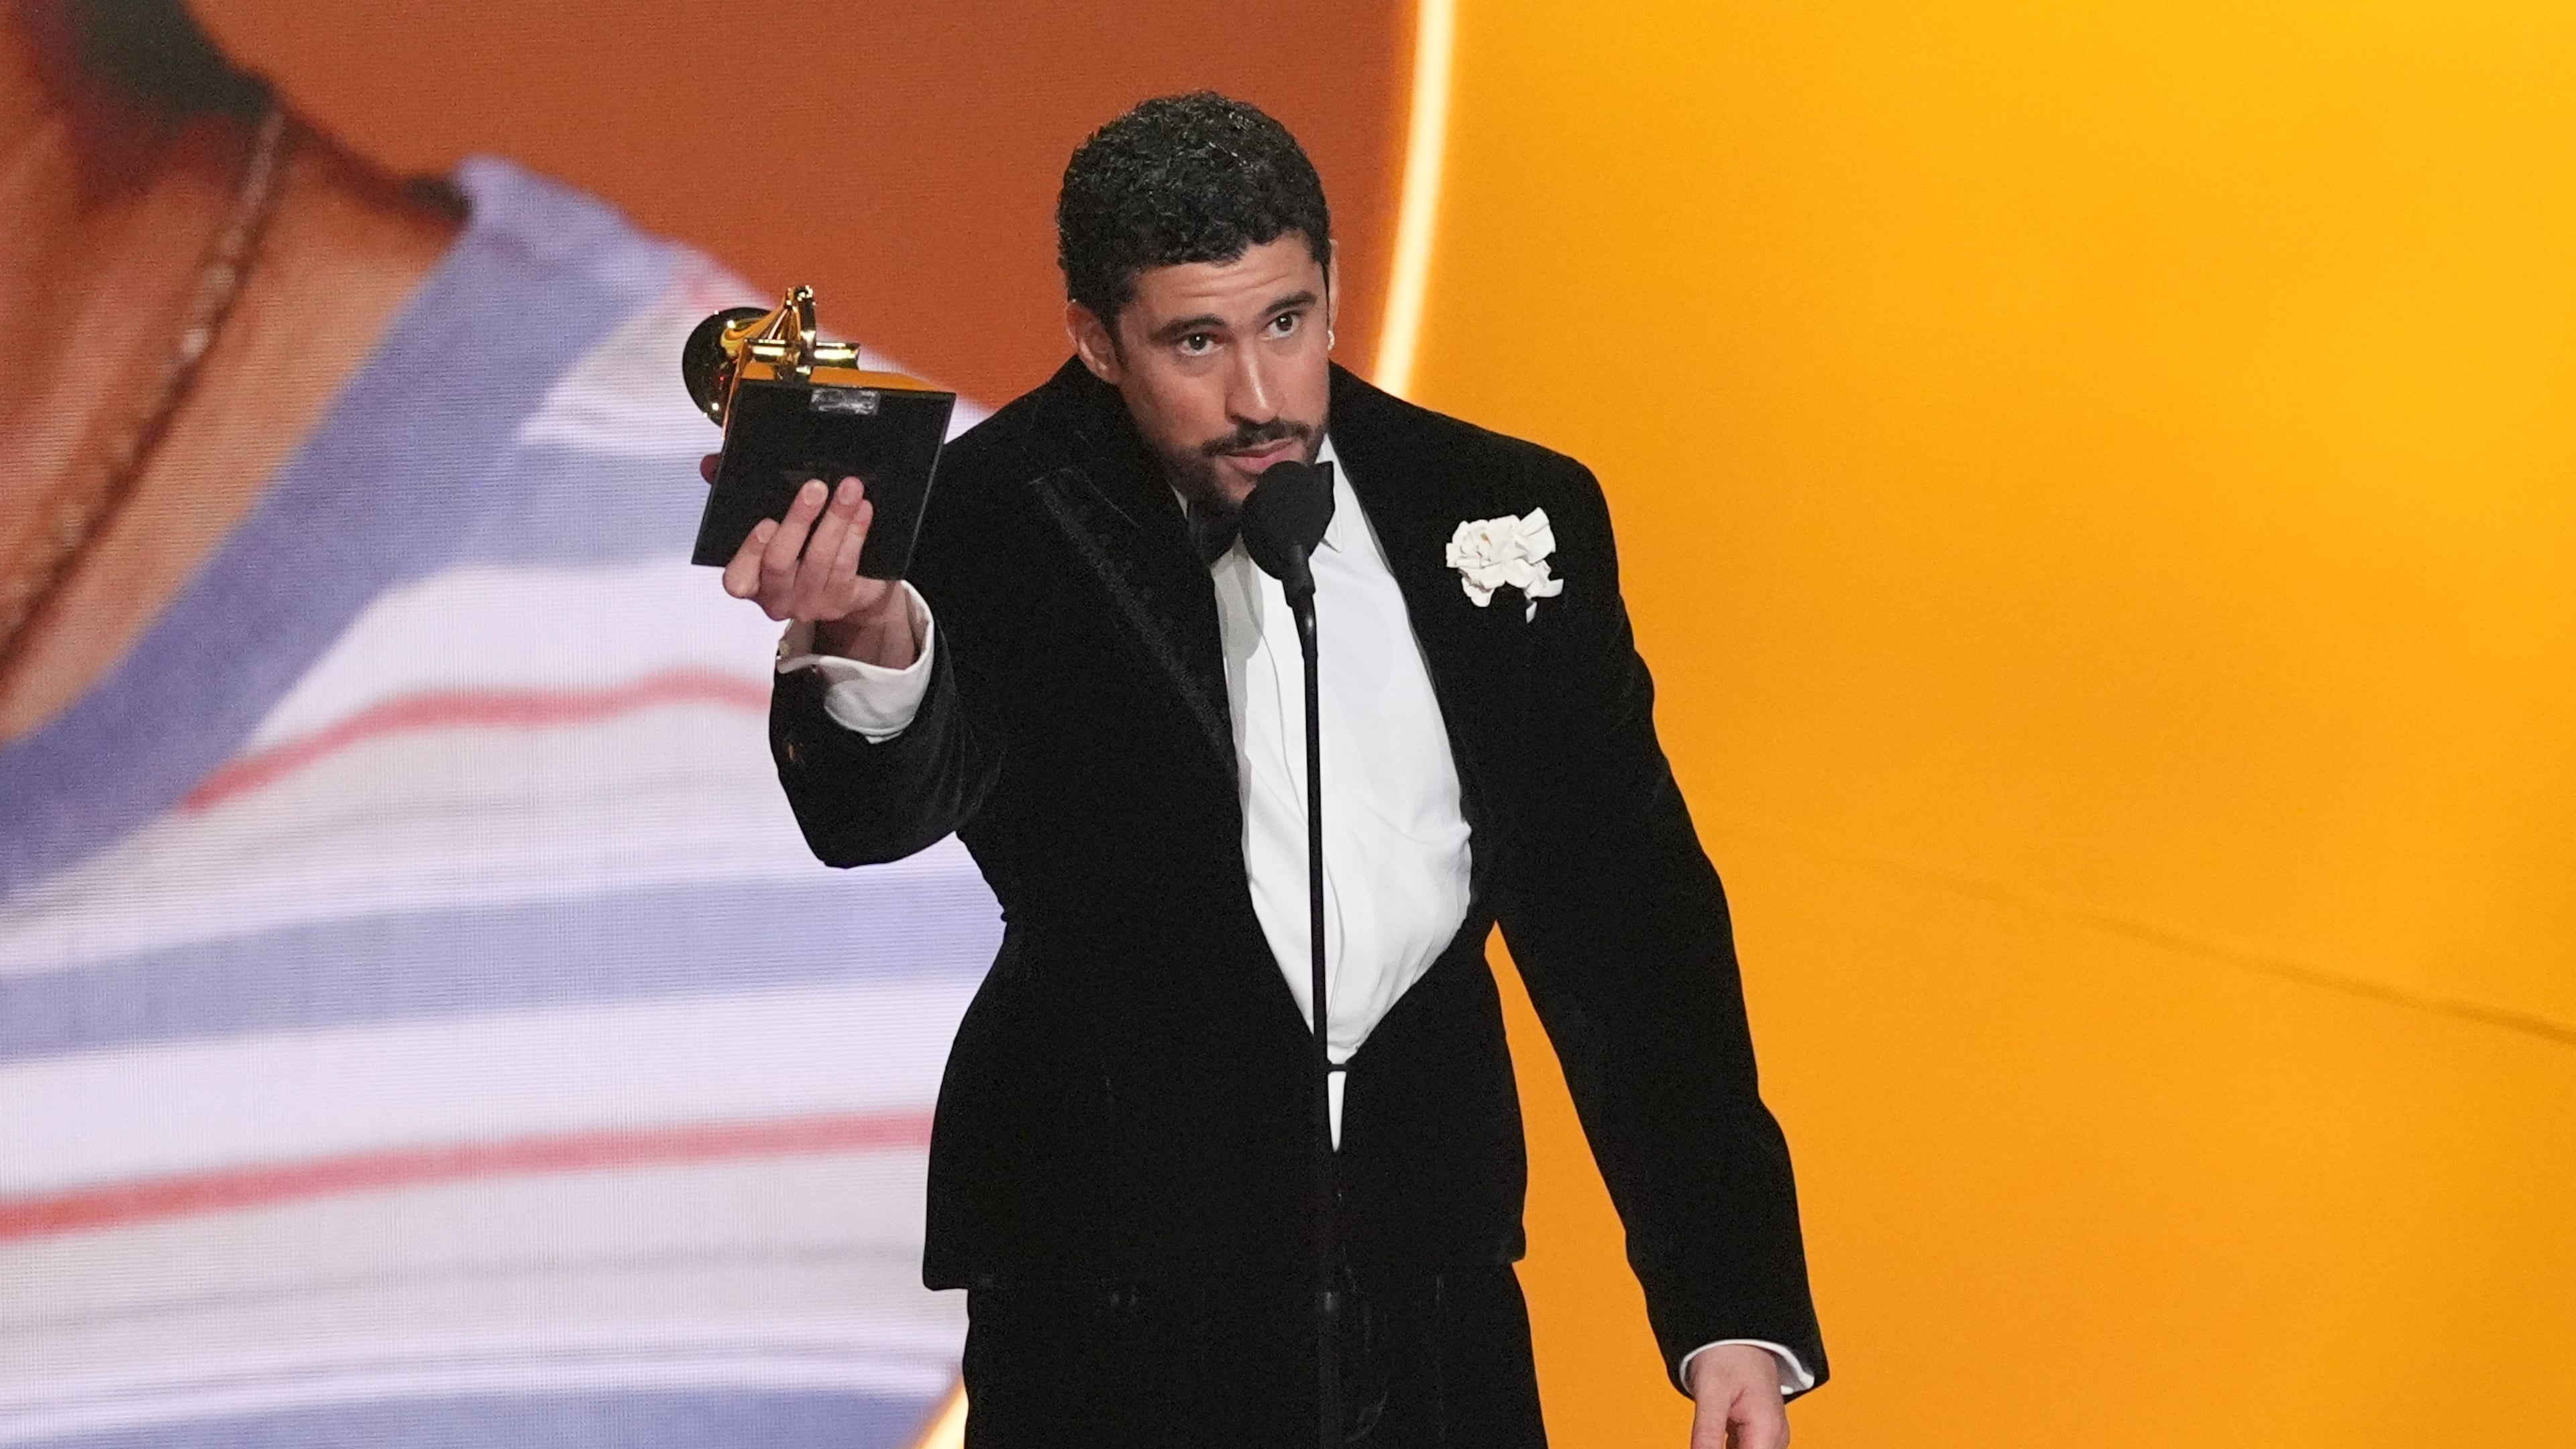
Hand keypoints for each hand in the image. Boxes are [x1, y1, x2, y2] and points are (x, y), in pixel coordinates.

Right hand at [707, 455, 913, 666]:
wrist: (847, 586)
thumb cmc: (796, 551)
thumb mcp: (766, 525)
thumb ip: (736, 495)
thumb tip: (710, 464)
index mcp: (750, 581)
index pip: (737, 579)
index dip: (750, 552)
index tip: (766, 522)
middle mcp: (777, 597)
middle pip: (780, 562)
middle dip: (798, 521)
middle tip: (815, 488)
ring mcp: (810, 602)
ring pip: (820, 559)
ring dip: (836, 519)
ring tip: (849, 489)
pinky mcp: (842, 600)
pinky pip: (848, 565)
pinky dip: (855, 533)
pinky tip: (862, 509)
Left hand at [1687, 1345, 1789, 1448]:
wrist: (1738, 1334)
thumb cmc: (1727, 1355)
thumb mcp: (1711, 1393)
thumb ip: (1706, 1433)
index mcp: (1767, 1430)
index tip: (1704, 1447)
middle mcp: (1774, 1438)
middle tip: (1702, 1442)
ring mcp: (1767, 1437)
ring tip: (1708, 1436)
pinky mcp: (1757, 1434)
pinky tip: (1709, 1444)